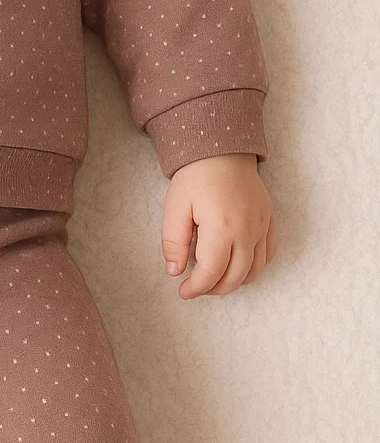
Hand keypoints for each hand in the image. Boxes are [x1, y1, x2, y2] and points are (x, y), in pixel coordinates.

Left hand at [161, 153, 277, 298]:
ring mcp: (262, 226)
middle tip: (196, 287)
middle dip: (213, 289)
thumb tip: (174, 272)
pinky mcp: (269, 220)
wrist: (221, 150)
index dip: (196, 288)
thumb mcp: (175, 207)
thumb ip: (173, 242)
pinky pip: (268, 255)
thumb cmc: (195, 178)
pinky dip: (254, 268)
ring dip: (234, 282)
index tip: (183, 292)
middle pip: (235, 277)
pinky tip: (237, 267)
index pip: (212, 272)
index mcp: (221, 227)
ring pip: (255, 271)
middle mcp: (247, 230)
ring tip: (214, 280)